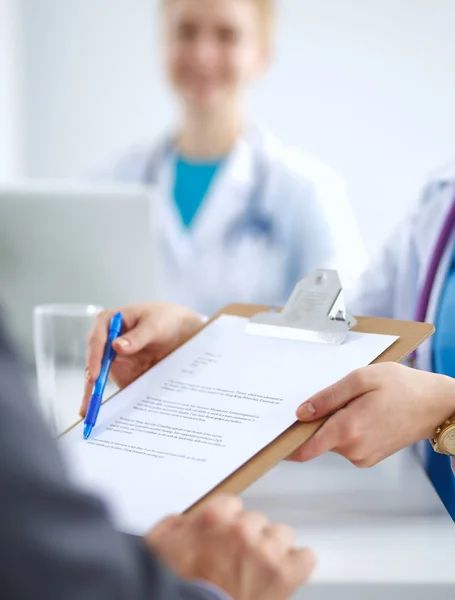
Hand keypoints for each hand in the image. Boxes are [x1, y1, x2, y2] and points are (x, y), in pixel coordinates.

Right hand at [80, 302, 202, 416]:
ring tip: (90, 414)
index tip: (95, 375)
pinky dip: (111, 400)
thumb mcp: (155, 324)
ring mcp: (113, 359)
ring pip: (100, 379)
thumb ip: (137, 336)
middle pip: (94, 364)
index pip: (97, 341)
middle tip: (89, 404)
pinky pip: (116, 387)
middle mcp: (106, 341)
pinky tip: (106, 415)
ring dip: (95, 396)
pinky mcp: (123, 373)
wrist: (183, 330)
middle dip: (90, 384)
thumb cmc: (166, 318)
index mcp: (108, 322)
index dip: (94, 359)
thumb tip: (116, 346)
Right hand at [146, 495, 314, 599]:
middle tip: (237, 559)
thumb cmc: (173, 586)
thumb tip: (186, 522)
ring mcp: (265, 552)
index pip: (233, 505)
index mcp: (213, 518)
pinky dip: (297, 565)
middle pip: (257, 520)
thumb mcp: (157, 547)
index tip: (224, 537)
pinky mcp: (284, 576)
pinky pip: (306, 558)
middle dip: (249, 537)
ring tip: (259, 570)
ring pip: (282, 535)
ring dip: (272, 549)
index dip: (227, 523)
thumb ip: (175, 526)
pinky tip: (284, 575)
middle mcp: (242, 529)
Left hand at [289, 363, 454, 466]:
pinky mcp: (369, 457)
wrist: (435, 405)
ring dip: (333, 423)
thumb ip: (328, 397)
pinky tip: (361, 411)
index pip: (304, 448)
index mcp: (348, 430)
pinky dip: (346, 429)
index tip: (273, 436)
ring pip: (332, 440)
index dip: (287, 442)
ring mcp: (362, 456)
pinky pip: (346, 443)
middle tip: (324, 399)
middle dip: (315, 422)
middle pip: (317, 440)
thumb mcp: (361, 379)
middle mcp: (353, 450)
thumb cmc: (402, 386)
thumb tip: (301, 413)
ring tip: (353, 401)